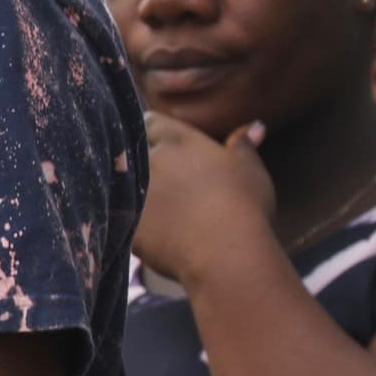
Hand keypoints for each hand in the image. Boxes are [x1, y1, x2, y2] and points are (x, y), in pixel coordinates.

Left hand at [131, 112, 278, 290]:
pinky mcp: (125, 222)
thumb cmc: (244, 206)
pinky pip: (121, 217)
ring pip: (123, 185)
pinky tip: (154, 233)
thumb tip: (255, 127)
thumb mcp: (249, 170)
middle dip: (143, 163)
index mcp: (177, 141)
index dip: (156, 133)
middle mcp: (149, 160)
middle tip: (163, 181)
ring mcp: (134, 191)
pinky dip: (134, 222)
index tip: (164, 146)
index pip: (151, 123)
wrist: (225, 253)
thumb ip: (243, 146)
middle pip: (133, 153)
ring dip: (135, 192)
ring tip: (161, 209)